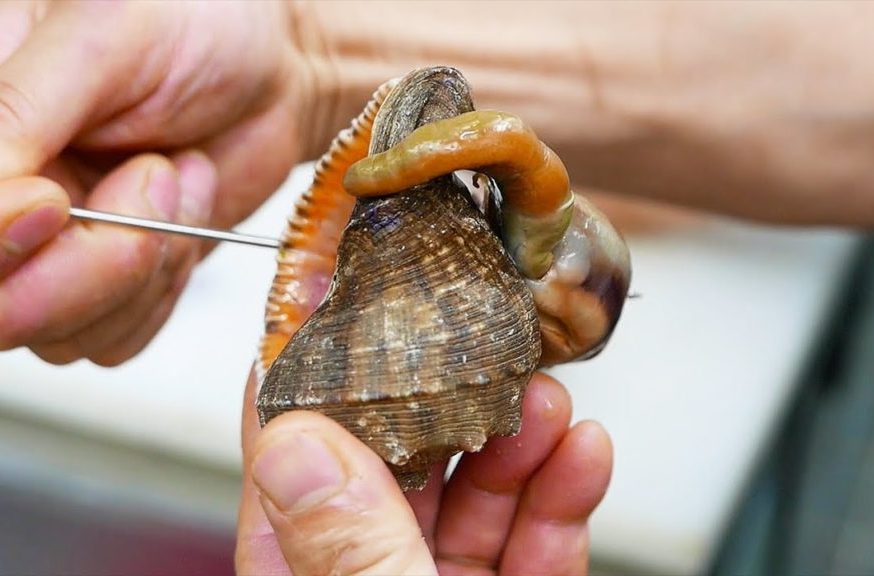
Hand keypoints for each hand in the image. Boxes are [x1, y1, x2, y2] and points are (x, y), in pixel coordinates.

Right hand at [0, 1, 312, 364]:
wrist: (276, 66)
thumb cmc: (192, 22)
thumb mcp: (100, 37)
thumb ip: (7, 113)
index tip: (52, 200)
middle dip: (83, 267)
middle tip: (147, 178)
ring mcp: (51, 254)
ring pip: (56, 336)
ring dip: (139, 266)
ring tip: (171, 176)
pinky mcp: (110, 286)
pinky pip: (117, 339)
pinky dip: (164, 287)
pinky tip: (183, 209)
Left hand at [236, 371, 613, 574]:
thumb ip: (351, 549)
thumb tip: (297, 445)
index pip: (290, 473)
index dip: (307, 384)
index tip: (327, 305)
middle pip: (396, 473)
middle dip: (445, 404)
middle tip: (475, 346)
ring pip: (474, 506)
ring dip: (517, 444)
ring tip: (547, 399)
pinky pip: (536, 552)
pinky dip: (563, 503)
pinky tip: (583, 455)